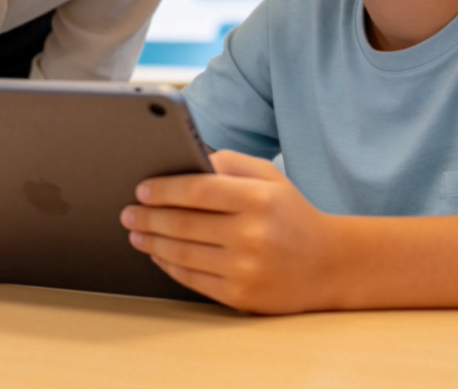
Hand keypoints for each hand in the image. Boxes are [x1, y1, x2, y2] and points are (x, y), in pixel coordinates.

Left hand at [120, 149, 339, 313]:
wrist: (329, 264)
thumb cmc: (291, 213)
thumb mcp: (268, 175)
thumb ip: (228, 162)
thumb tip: (185, 159)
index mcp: (258, 199)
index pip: (197, 190)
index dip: (164, 189)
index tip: (141, 189)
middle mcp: (251, 235)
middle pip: (183, 224)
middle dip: (147, 217)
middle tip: (128, 212)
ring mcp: (245, 269)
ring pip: (182, 254)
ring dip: (151, 242)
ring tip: (136, 232)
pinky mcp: (240, 297)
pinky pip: (192, 279)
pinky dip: (168, 265)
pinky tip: (158, 254)